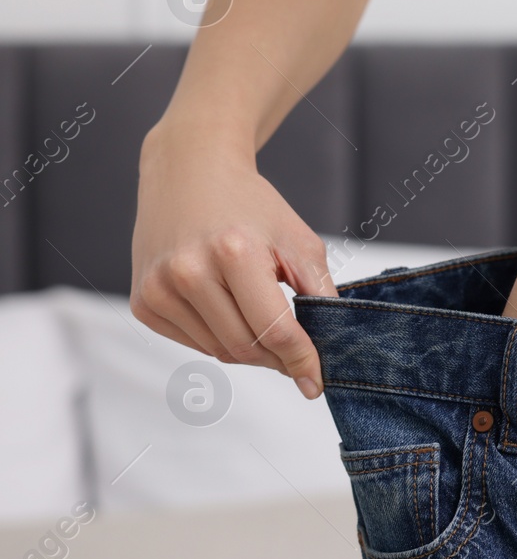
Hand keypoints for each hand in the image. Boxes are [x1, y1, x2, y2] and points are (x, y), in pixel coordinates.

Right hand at [130, 125, 336, 398]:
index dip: (301, 361)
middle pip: (245, 347)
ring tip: (263, 321)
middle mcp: (188, 272)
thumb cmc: (251, 208)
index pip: (275, 329)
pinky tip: (229, 311)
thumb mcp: (298, 241)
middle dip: (278, 359)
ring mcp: (158, 289)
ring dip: (250, 350)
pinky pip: (193, 343)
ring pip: (219, 351)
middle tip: (297, 354)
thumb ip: (319, 293)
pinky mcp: (142, 302)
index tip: (317, 383)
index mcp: (234, 252)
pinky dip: (219, 339)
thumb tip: (333, 344)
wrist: (190, 174)